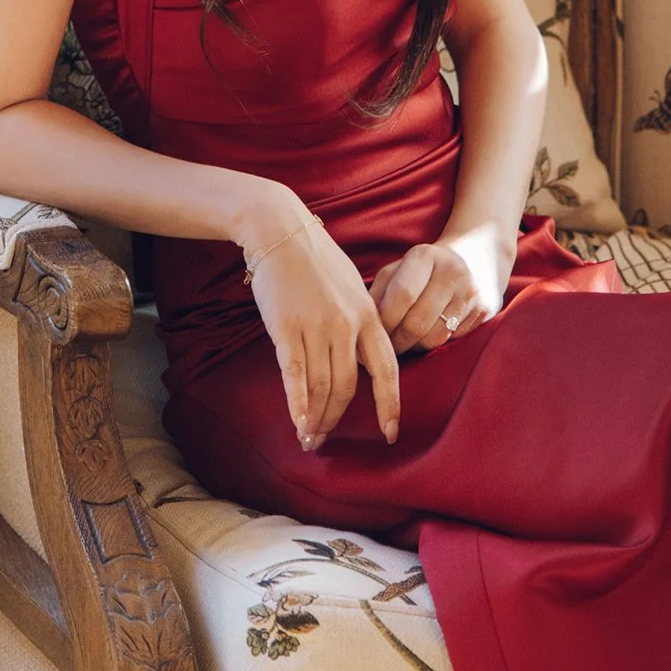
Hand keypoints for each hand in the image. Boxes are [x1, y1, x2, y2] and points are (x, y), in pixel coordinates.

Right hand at [235, 185, 401, 450]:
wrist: (280, 231)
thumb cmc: (315, 260)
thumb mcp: (352, 287)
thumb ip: (360, 322)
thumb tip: (360, 357)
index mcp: (369, 315)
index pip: (387, 370)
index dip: (389, 405)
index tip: (390, 433)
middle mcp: (347, 325)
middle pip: (348, 386)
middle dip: (336, 418)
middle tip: (325, 440)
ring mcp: (317, 327)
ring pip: (322, 386)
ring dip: (315, 418)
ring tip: (308, 437)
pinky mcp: (286, 328)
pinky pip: (295, 375)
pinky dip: (297, 403)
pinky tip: (297, 423)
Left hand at [369, 230, 505, 354]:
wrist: (477, 257)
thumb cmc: (424, 269)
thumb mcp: (398, 270)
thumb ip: (377, 296)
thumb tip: (360, 331)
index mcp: (425, 255)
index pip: (401, 296)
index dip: (385, 323)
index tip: (374, 335)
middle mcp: (452, 271)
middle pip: (417, 323)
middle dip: (396, 342)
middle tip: (386, 349)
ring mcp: (472, 291)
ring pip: (434, 338)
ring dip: (414, 347)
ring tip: (405, 343)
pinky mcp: (486, 310)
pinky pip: (452, 340)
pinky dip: (435, 345)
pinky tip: (427, 337)